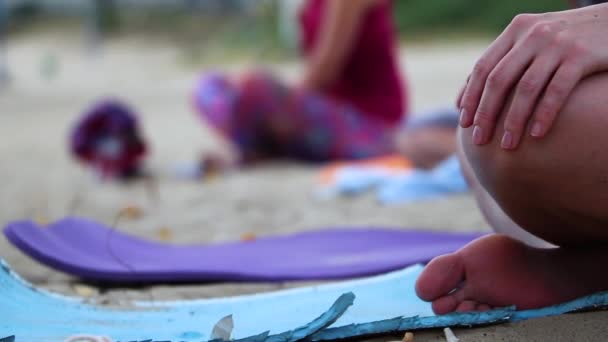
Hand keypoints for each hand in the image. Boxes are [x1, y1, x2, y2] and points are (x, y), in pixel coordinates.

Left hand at [458, 4, 607, 149]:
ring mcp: (557, 44)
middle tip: (479, 140)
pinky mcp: (582, 56)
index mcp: (516, 30)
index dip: (471, 95)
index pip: (483, 66)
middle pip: (499, 80)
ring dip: (513, 120)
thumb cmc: (567, 40)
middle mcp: (533, 34)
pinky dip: (544, 114)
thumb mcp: (534, 40)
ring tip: (507, 145)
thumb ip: (505, 61)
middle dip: (486, 113)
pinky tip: (536, 135)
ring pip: (526, 88)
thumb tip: (466, 94)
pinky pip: (557, 90)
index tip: (464, 121)